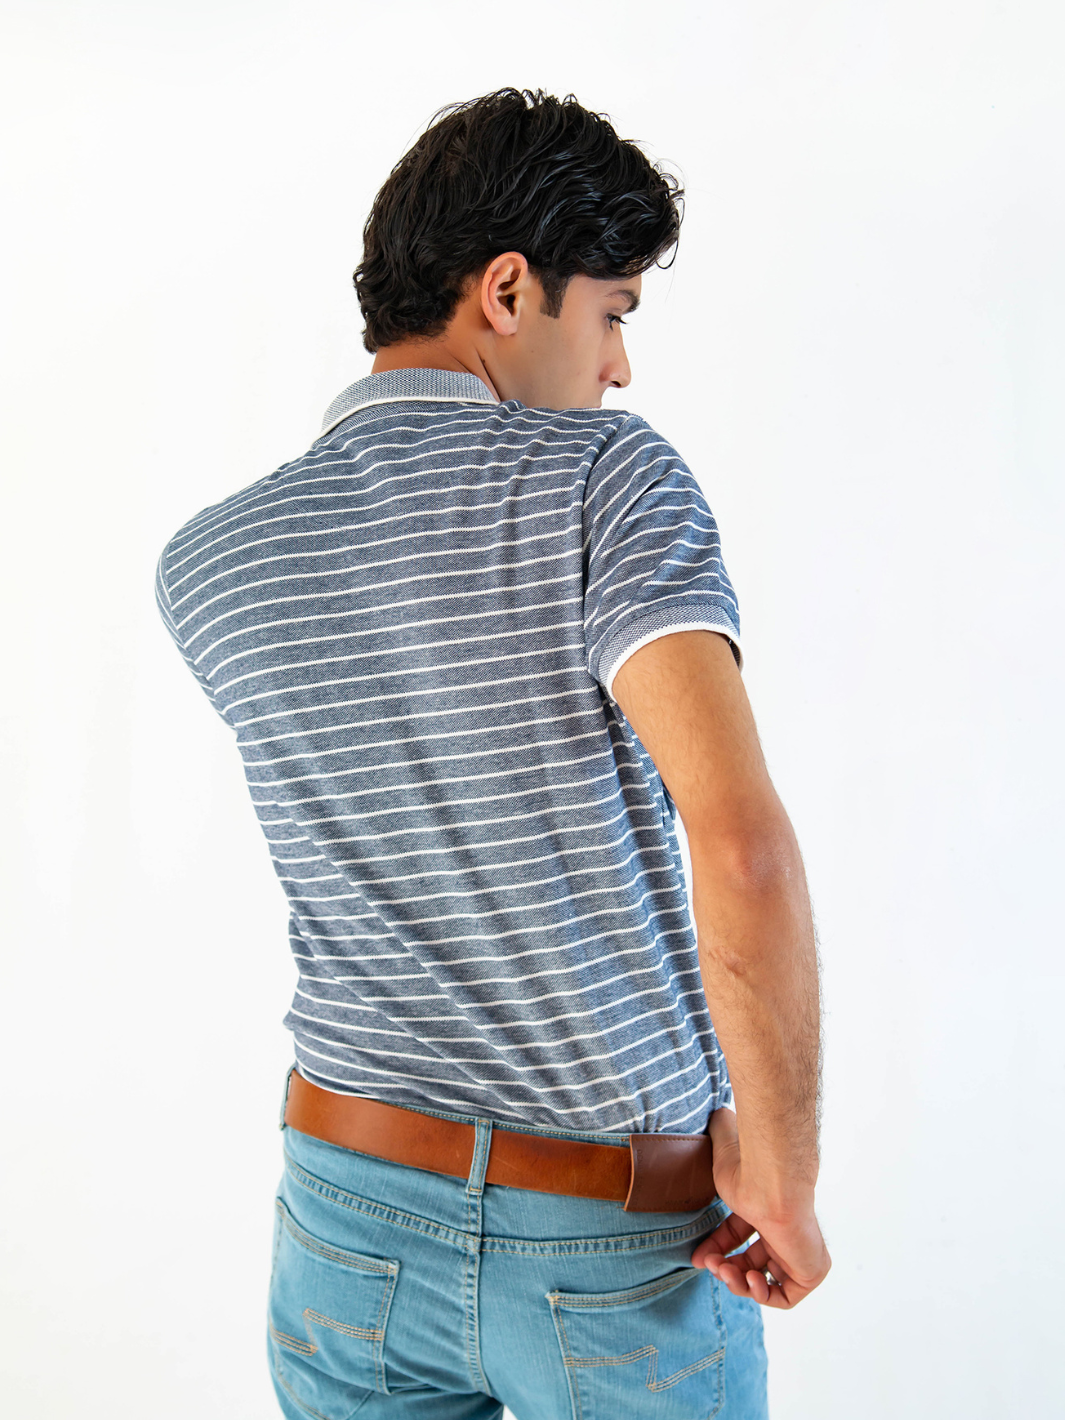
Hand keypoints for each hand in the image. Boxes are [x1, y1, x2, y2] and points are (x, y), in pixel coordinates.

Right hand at [690, 1107, 830, 1308]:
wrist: (771, 1179)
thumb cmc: (747, 1165)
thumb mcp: (724, 1147)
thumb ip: (720, 1131)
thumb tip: (717, 1111)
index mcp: (768, 1207)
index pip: (742, 1235)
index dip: (718, 1249)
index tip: (698, 1257)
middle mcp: (787, 1229)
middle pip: (752, 1262)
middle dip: (726, 1269)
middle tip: (711, 1266)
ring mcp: (801, 1251)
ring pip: (767, 1283)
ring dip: (739, 1283)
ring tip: (726, 1272)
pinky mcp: (811, 1270)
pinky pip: (786, 1298)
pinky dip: (762, 1296)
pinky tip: (748, 1279)